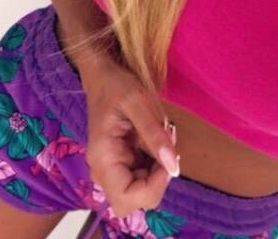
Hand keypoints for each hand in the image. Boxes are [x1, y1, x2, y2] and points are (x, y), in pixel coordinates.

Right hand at [81, 58, 179, 217]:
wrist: (103, 76)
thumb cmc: (117, 86)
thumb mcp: (139, 104)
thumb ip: (155, 135)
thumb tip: (174, 167)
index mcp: (103, 160)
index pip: (127, 198)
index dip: (153, 187)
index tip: (167, 159)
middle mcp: (104, 171)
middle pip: (133, 201)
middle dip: (156, 181)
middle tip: (166, 150)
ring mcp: (111, 169)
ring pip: (140, 191)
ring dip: (157, 171)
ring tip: (162, 139)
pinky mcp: (120, 163)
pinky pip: (141, 176)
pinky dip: (155, 164)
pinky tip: (156, 141)